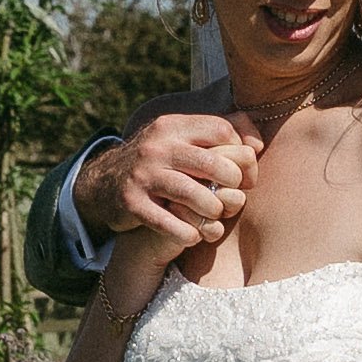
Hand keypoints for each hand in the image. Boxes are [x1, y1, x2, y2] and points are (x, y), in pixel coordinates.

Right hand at [75, 113, 262, 251]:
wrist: (105, 182)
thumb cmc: (160, 161)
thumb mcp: (181, 138)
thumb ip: (221, 131)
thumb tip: (256, 144)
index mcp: (173, 126)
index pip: (221, 130)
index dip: (242, 153)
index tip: (246, 174)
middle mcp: (158, 146)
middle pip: (212, 163)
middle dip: (232, 183)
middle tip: (235, 196)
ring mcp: (144, 174)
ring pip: (194, 194)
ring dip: (213, 210)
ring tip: (216, 216)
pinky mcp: (133, 203)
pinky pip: (169, 223)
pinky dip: (188, 233)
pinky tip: (195, 236)